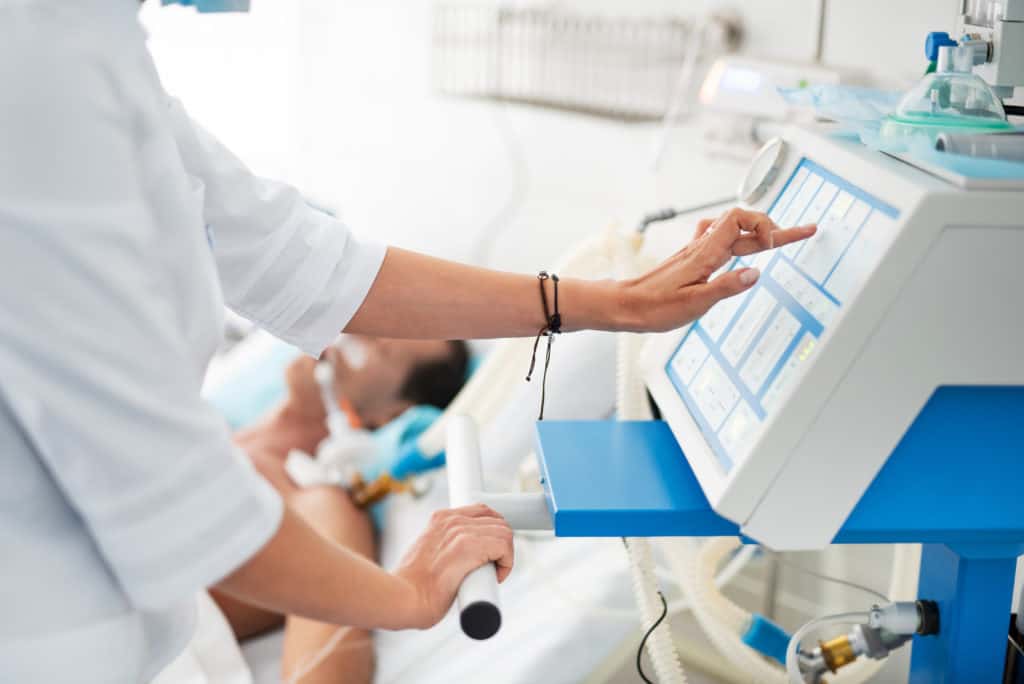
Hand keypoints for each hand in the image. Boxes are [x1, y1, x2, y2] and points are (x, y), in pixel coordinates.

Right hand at [393, 504, 513, 629]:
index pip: (483, 511)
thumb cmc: (412, 587)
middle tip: (493, 567)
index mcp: (441, 518)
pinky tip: (496, 577)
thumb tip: (461, 560)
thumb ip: (444, 548)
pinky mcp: (468, 547)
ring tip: (494, 574)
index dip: (493, 531)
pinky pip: (505, 545)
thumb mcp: (428, 554)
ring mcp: (460, 531)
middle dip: (502, 544)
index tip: (490, 553)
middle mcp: (451, 519)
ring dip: (506, 555)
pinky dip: (507, 563)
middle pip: (497, 520)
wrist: (401, 599)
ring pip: (504, 532)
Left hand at [616, 208, 815, 331]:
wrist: (626, 306)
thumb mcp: (695, 303)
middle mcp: (701, 247)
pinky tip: (744, 250)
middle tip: (805, 231)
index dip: (764, 224)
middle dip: (775, 227)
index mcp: (705, 253)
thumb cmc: (655, 307)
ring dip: (759, 232)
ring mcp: (696, 252)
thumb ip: (726, 287)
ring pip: (733, 232)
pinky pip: (721, 240)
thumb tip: (756, 273)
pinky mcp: (691, 260)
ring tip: (781, 240)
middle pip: (743, 224)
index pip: (740, 219)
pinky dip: (740, 240)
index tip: (777, 243)